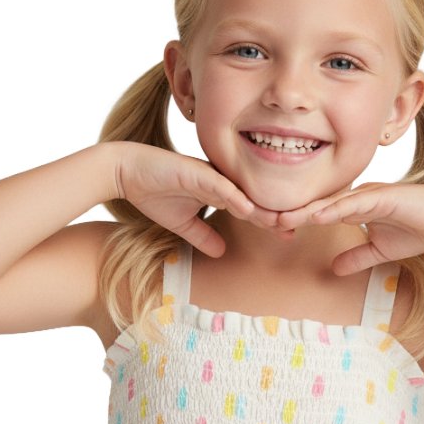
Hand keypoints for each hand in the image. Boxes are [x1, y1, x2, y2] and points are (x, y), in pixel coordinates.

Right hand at [115, 142, 288, 256]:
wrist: (126, 172)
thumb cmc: (152, 192)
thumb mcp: (182, 224)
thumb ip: (202, 236)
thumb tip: (221, 252)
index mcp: (218, 192)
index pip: (250, 208)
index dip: (269, 221)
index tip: (289, 235)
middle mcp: (219, 182)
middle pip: (253, 200)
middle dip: (274, 215)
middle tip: (297, 229)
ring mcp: (209, 176)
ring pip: (241, 193)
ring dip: (261, 208)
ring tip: (281, 222)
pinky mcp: (195, 172)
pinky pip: (219, 185)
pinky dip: (234, 196)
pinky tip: (248, 208)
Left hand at [278, 182, 423, 274]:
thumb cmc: (418, 229)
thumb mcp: (380, 251)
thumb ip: (357, 257)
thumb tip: (334, 269)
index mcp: (354, 206)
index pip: (319, 213)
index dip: (296, 220)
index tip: (271, 227)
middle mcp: (357, 196)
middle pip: (317, 205)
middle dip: (291, 212)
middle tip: (262, 218)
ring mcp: (369, 194)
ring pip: (330, 202)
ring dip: (305, 211)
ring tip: (280, 218)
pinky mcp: (383, 196)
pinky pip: (354, 203)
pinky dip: (334, 209)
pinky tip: (316, 215)